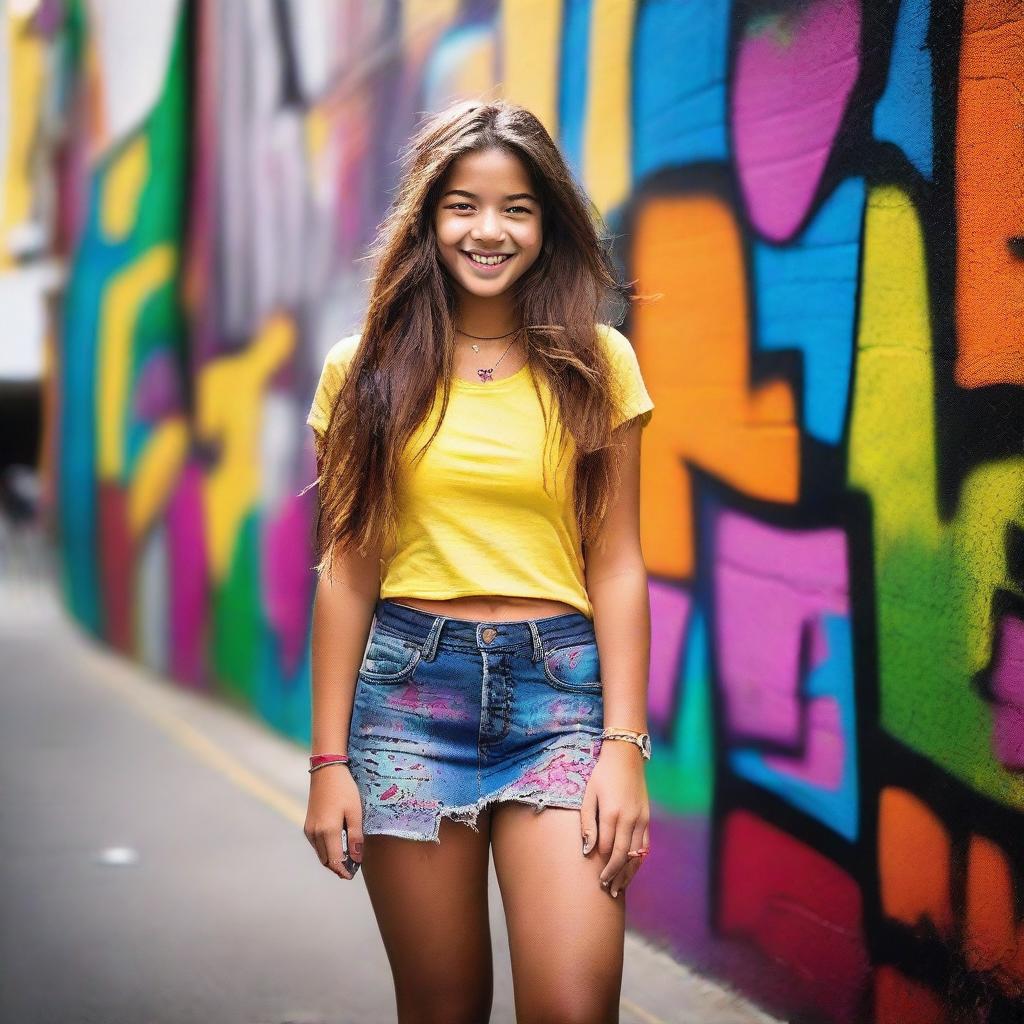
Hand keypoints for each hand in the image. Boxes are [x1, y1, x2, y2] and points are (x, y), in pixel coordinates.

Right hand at [303, 765, 363, 879]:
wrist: (326, 771)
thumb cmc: (344, 790)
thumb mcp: (355, 812)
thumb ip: (356, 837)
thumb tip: (357, 859)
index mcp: (328, 831)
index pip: (335, 861)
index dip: (343, 871)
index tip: (352, 876)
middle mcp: (315, 833)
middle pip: (326, 860)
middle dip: (338, 867)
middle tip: (351, 869)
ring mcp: (309, 830)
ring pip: (320, 854)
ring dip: (331, 859)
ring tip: (347, 859)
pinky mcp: (307, 825)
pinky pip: (316, 845)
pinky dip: (326, 850)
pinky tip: (337, 846)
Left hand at [580, 740, 649, 897]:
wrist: (625, 756)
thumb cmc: (602, 775)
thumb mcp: (588, 795)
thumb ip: (588, 823)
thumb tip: (588, 850)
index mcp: (612, 813)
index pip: (608, 848)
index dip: (603, 866)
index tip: (597, 879)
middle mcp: (629, 818)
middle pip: (624, 855)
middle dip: (616, 874)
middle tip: (608, 890)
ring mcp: (641, 819)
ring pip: (637, 854)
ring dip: (629, 873)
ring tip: (620, 888)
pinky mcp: (647, 818)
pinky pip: (645, 845)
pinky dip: (639, 860)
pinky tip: (632, 869)